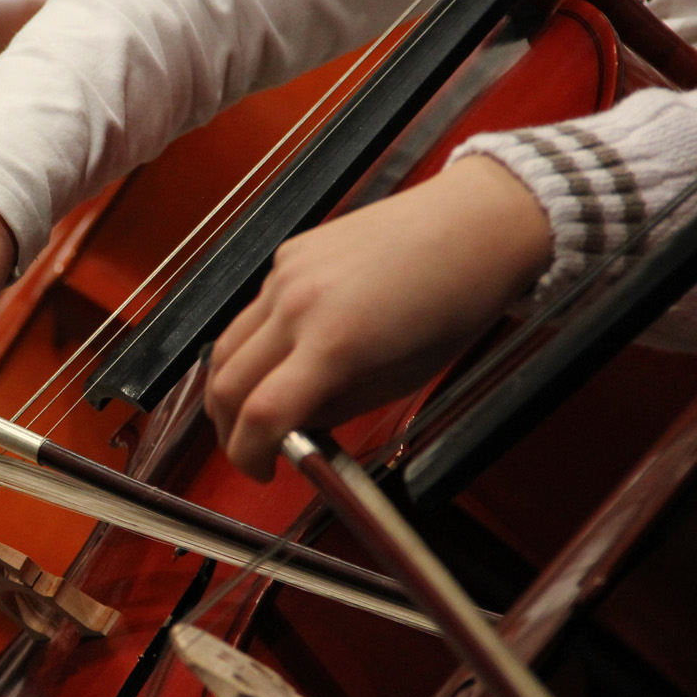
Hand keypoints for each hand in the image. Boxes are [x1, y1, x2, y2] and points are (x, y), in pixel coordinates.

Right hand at [204, 156, 552, 480]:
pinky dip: (254, 342)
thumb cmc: (454, 303)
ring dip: (230, 387)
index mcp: (334, 343)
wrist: (471, 226)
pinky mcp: (288, 254)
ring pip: (225, 346)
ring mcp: (285, 275)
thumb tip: (292, 426)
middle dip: (229, 429)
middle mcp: (297, 305)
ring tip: (254, 407)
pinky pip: (251, 310)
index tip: (260, 470)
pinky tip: (283, 350)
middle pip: (226, 385)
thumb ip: (335, 407)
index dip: (248, 455)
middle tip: (251, 447)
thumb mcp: (400, 380)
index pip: (260, 416)